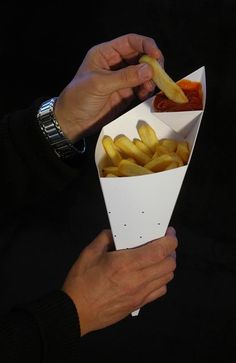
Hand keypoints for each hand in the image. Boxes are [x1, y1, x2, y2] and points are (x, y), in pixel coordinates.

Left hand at [54, 33, 163, 141]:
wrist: (72, 121)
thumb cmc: (78, 98)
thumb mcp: (100, 84)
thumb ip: (125, 77)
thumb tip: (149, 70)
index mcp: (105, 54)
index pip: (130, 42)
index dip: (146, 45)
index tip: (156, 56)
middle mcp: (115, 64)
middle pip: (140, 56)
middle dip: (152, 64)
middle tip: (159, 74)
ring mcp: (121, 79)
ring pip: (143, 73)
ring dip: (150, 79)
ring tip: (148, 89)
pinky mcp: (125, 93)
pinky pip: (141, 87)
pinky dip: (146, 90)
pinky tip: (144, 95)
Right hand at [62, 227, 176, 335]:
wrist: (75, 312)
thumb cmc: (81, 283)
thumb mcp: (89, 253)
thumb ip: (105, 237)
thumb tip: (116, 233)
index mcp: (124, 263)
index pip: (159, 251)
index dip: (170, 240)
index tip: (169, 233)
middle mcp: (136, 279)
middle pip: (169, 264)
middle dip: (171, 250)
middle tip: (164, 243)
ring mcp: (139, 294)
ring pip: (167, 277)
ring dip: (167, 265)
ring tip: (159, 258)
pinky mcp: (138, 304)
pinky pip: (160, 291)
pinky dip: (161, 280)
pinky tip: (152, 275)